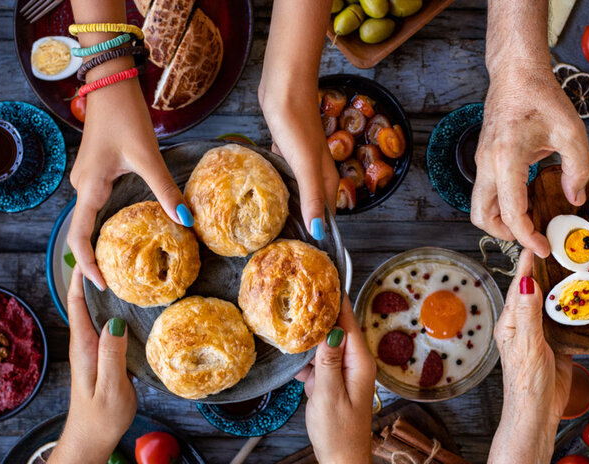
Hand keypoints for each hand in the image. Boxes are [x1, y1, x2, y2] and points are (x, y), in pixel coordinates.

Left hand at [63, 267, 136, 456]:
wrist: (91, 441)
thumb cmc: (101, 418)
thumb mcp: (110, 386)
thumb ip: (111, 355)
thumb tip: (114, 321)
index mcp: (84, 345)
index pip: (77, 301)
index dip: (82, 274)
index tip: (93, 248)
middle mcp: (85, 342)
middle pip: (85, 299)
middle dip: (94, 272)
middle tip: (112, 246)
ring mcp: (93, 349)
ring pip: (97, 309)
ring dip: (106, 287)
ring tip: (123, 265)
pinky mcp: (103, 356)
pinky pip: (107, 322)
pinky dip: (116, 306)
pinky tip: (131, 301)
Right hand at [67, 80, 191, 290]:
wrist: (111, 83)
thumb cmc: (125, 117)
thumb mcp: (148, 157)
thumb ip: (166, 190)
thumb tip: (186, 221)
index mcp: (89, 187)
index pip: (80, 236)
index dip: (87, 264)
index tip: (102, 286)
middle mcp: (82, 186)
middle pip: (83, 231)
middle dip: (95, 259)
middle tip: (115, 284)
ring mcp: (88, 178)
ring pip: (91, 218)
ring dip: (102, 242)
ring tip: (121, 265)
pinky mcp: (97, 171)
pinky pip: (99, 205)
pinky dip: (109, 223)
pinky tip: (127, 232)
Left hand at [260, 83, 338, 241]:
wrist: (284, 85)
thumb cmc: (296, 122)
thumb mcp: (305, 165)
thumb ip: (312, 198)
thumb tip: (320, 232)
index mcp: (326, 178)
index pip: (327, 215)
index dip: (319, 233)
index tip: (305, 253)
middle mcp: (317, 172)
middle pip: (312, 205)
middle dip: (302, 223)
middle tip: (283, 244)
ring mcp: (301, 160)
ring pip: (296, 190)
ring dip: (287, 204)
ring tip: (270, 224)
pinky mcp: (285, 149)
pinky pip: (282, 175)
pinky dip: (275, 185)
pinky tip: (262, 191)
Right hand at [297, 297, 376, 463]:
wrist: (342, 462)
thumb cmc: (338, 432)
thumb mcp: (328, 394)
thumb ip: (328, 360)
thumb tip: (332, 328)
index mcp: (360, 361)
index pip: (348, 320)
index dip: (336, 298)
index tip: (322, 275)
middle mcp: (356, 362)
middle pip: (337, 328)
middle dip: (318, 313)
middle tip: (296, 292)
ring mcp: (345, 372)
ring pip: (326, 344)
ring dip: (309, 337)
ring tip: (287, 319)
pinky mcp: (334, 382)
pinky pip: (321, 361)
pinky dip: (306, 359)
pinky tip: (290, 358)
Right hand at [473, 64, 588, 257]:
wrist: (516, 74)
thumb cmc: (542, 97)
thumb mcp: (571, 132)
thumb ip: (577, 169)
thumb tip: (573, 199)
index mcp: (506, 159)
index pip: (510, 213)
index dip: (527, 237)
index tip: (543, 247)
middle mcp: (487, 164)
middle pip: (481, 217)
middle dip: (505, 234)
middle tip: (531, 237)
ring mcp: (481, 162)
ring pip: (480, 207)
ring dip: (501, 221)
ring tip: (529, 221)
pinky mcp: (484, 159)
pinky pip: (486, 192)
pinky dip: (501, 205)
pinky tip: (526, 199)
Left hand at [494, 249, 571, 422]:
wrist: (538, 413)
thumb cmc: (525, 382)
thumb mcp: (526, 344)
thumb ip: (528, 313)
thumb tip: (525, 283)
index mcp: (511, 322)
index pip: (519, 286)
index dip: (527, 264)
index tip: (535, 242)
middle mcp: (526, 324)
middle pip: (538, 291)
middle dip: (548, 271)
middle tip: (562, 248)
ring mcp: (543, 334)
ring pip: (554, 304)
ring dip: (565, 288)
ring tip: (580, 267)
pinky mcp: (560, 345)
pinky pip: (569, 322)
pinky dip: (578, 310)